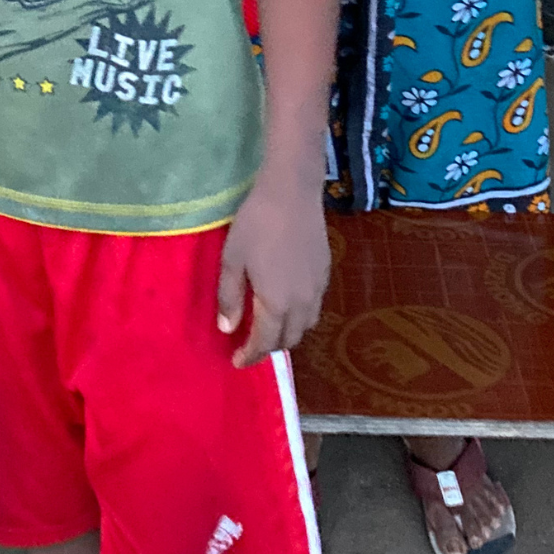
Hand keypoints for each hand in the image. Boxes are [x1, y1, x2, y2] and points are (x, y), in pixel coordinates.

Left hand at [217, 167, 329, 368]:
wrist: (292, 191)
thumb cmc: (256, 224)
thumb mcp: (233, 260)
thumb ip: (230, 297)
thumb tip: (228, 329)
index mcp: (277, 303)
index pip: (265, 342)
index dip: (250, 356)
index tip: (237, 362)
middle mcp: (302, 303)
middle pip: (289, 339)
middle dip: (269, 348)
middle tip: (250, 345)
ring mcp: (318, 288)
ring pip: (306, 325)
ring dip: (288, 334)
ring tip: (269, 328)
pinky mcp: (326, 272)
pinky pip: (314, 307)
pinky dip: (300, 316)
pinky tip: (287, 304)